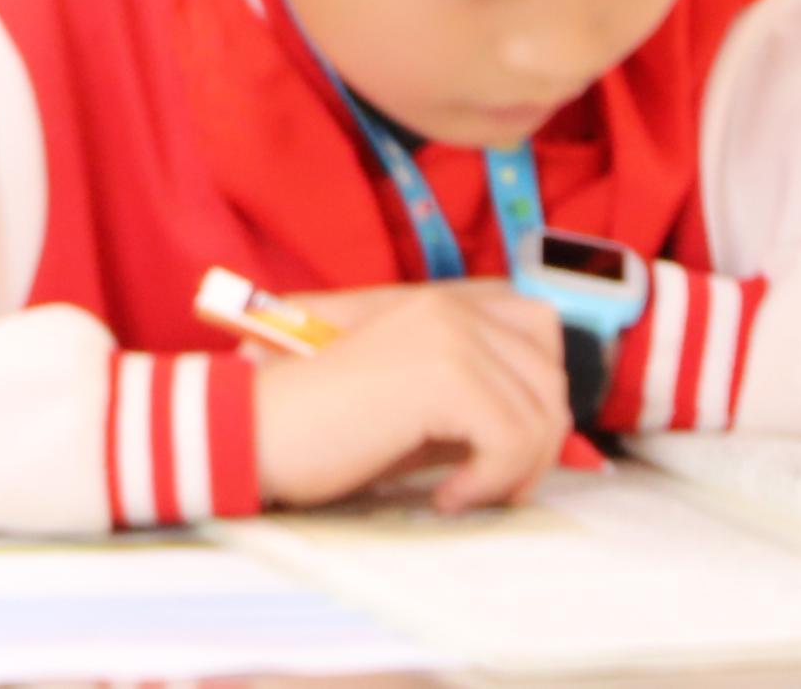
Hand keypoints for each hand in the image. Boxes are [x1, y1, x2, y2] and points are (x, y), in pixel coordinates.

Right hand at [248, 281, 571, 512]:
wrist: (249, 429)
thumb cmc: (315, 425)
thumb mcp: (403, 398)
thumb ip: (466, 396)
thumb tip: (541, 435)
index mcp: (437, 304)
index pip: (538, 327)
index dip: (539, 389)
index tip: (507, 446)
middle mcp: (449, 308)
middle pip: (550, 373)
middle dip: (537, 440)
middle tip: (492, 483)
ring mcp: (450, 336)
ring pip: (541, 414)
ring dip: (513, 471)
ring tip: (461, 493)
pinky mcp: (445, 376)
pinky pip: (512, 440)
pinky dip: (489, 483)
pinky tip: (443, 496)